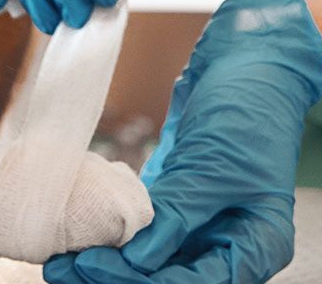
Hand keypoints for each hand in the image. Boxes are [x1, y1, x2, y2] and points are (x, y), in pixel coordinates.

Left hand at [43, 0, 321, 283]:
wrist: (248, 60)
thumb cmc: (249, 109)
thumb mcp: (214, 167)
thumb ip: (178, 216)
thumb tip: (136, 261)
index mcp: (259, 243)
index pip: (201, 283)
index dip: (148, 282)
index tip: (96, 269)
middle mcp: (231, 242)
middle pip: (172, 277)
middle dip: (120, 275)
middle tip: (66, 269)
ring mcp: (204, 224)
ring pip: (153, 259)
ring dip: (111, 260)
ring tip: (62, 259)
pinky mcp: (180, 204)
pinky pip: (145, 230)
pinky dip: (116, 234)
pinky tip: (81, 234)